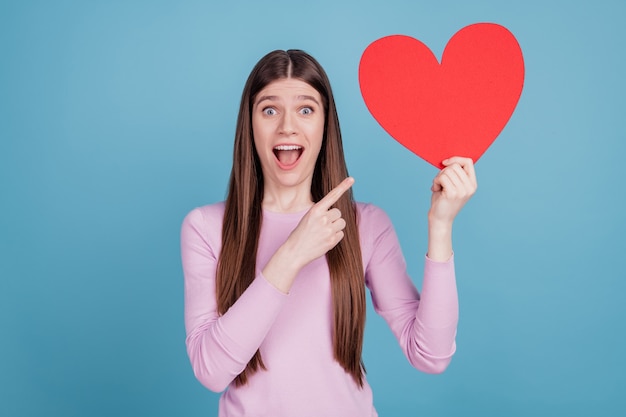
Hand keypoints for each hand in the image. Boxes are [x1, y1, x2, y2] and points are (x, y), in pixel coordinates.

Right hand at [262, 177, 353, 292]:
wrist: (295, 251)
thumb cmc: (300, 234)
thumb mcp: (308, 218)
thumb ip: (321, 213)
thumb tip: (335, 213)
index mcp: (315, 210)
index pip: (332, 196)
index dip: (343, 186)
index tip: (352, 179)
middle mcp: (323, 218)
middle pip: (338, 212)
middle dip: (334, 218)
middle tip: (323, 225)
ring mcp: (328, 230)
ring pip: (342, 223)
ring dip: (336, 226)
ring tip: (324, 232)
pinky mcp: (332, 240)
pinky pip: (341, 234)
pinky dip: (335, 236)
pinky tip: (325, 239)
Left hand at [429, 157, 476, 226]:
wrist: (440, 218)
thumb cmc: (443, 200)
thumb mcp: (453, 185)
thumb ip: (454, 173)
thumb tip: (449, 160)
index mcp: (472, 184)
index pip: (468, 162)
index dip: (456, 159)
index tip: (445, 163)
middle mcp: (470, 187)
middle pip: (455, 166)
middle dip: (443, 171)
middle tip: (440, 181)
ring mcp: (462, 191)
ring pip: (447, 171)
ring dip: (438, 177)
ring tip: (438, 186)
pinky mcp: (452, 193)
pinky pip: (442, 177)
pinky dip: (435, 181)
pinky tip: (435, 189)